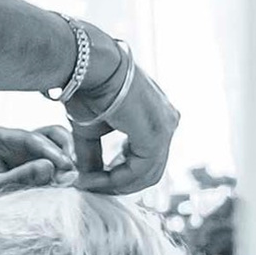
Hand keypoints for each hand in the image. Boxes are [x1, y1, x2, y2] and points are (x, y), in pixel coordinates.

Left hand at [0, 125, 74, 242]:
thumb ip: (19, 178)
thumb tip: (50, 167)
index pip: (31, 138)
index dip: (51, 152)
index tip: (65, 168)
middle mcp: (13, 143)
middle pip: (49, 136)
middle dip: (63, 151)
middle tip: (71, 173)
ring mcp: (24, 157)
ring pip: (55, 149)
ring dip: (65, 162)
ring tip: (71, 180)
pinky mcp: (32, 174)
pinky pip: (53, 168)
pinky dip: (61, 175)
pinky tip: (65, 186)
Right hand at [67, 35, 179, 194]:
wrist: (89, 66)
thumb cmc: (88, 89)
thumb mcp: (91, 130)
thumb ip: (94, 155)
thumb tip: (86, 178)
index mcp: (159, 116)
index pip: (146, 158)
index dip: (118, 176)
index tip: (89, 180)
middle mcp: (168, 121)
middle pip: (150, 170)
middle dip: (119, 184)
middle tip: (90, 187)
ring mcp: (166, 128)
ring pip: (147, 174)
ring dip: (116, 185)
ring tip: (87, 183)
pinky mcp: (156, 135)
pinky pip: (139, 170)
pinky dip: (116, 179)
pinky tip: (94, 178)